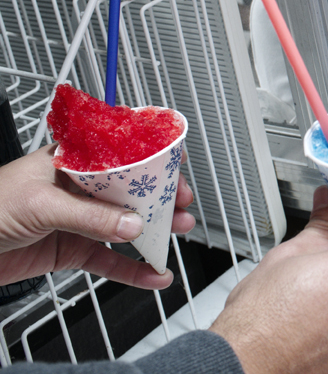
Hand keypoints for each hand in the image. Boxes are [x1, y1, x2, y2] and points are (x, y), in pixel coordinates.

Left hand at [0, 145, 195, 288]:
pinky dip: (133, 269)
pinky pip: (109, 260)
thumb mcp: (41, 204)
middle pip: (128, 192)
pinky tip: (152, 274)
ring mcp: (76, 220)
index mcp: (70, 163)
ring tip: (178, 234)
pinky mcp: (71, 250)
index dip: (149, 161)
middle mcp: (77, 190)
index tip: (175, 167)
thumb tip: (131, 225)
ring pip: (124, 226)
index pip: (118, 156)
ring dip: (154, 232)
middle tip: (182, 204)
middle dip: (159, 198)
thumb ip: (89, 217)